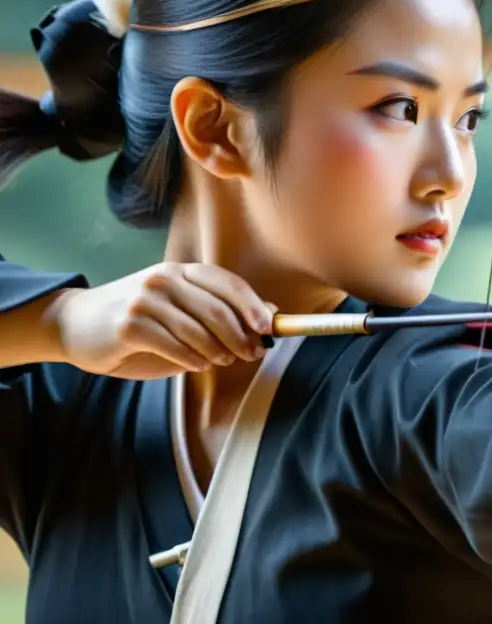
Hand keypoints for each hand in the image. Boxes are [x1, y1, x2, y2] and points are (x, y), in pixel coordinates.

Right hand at [49, 262, 275, 379]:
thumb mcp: (181, 310)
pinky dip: (192, 359)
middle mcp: (164, 278)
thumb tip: (270, 314)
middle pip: (217, 309)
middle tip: (251, 353)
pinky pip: (174, 346)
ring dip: (218, 351)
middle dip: (240, 335)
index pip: (227, 283)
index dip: (252, 305)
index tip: (268, 327)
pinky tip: (198, 366)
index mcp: (180, 271)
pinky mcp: (128, 325)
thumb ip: (220, 311)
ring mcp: (144, 300)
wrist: (75, 325)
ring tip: (224, 361)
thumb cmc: (138, 321)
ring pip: (198, 330)